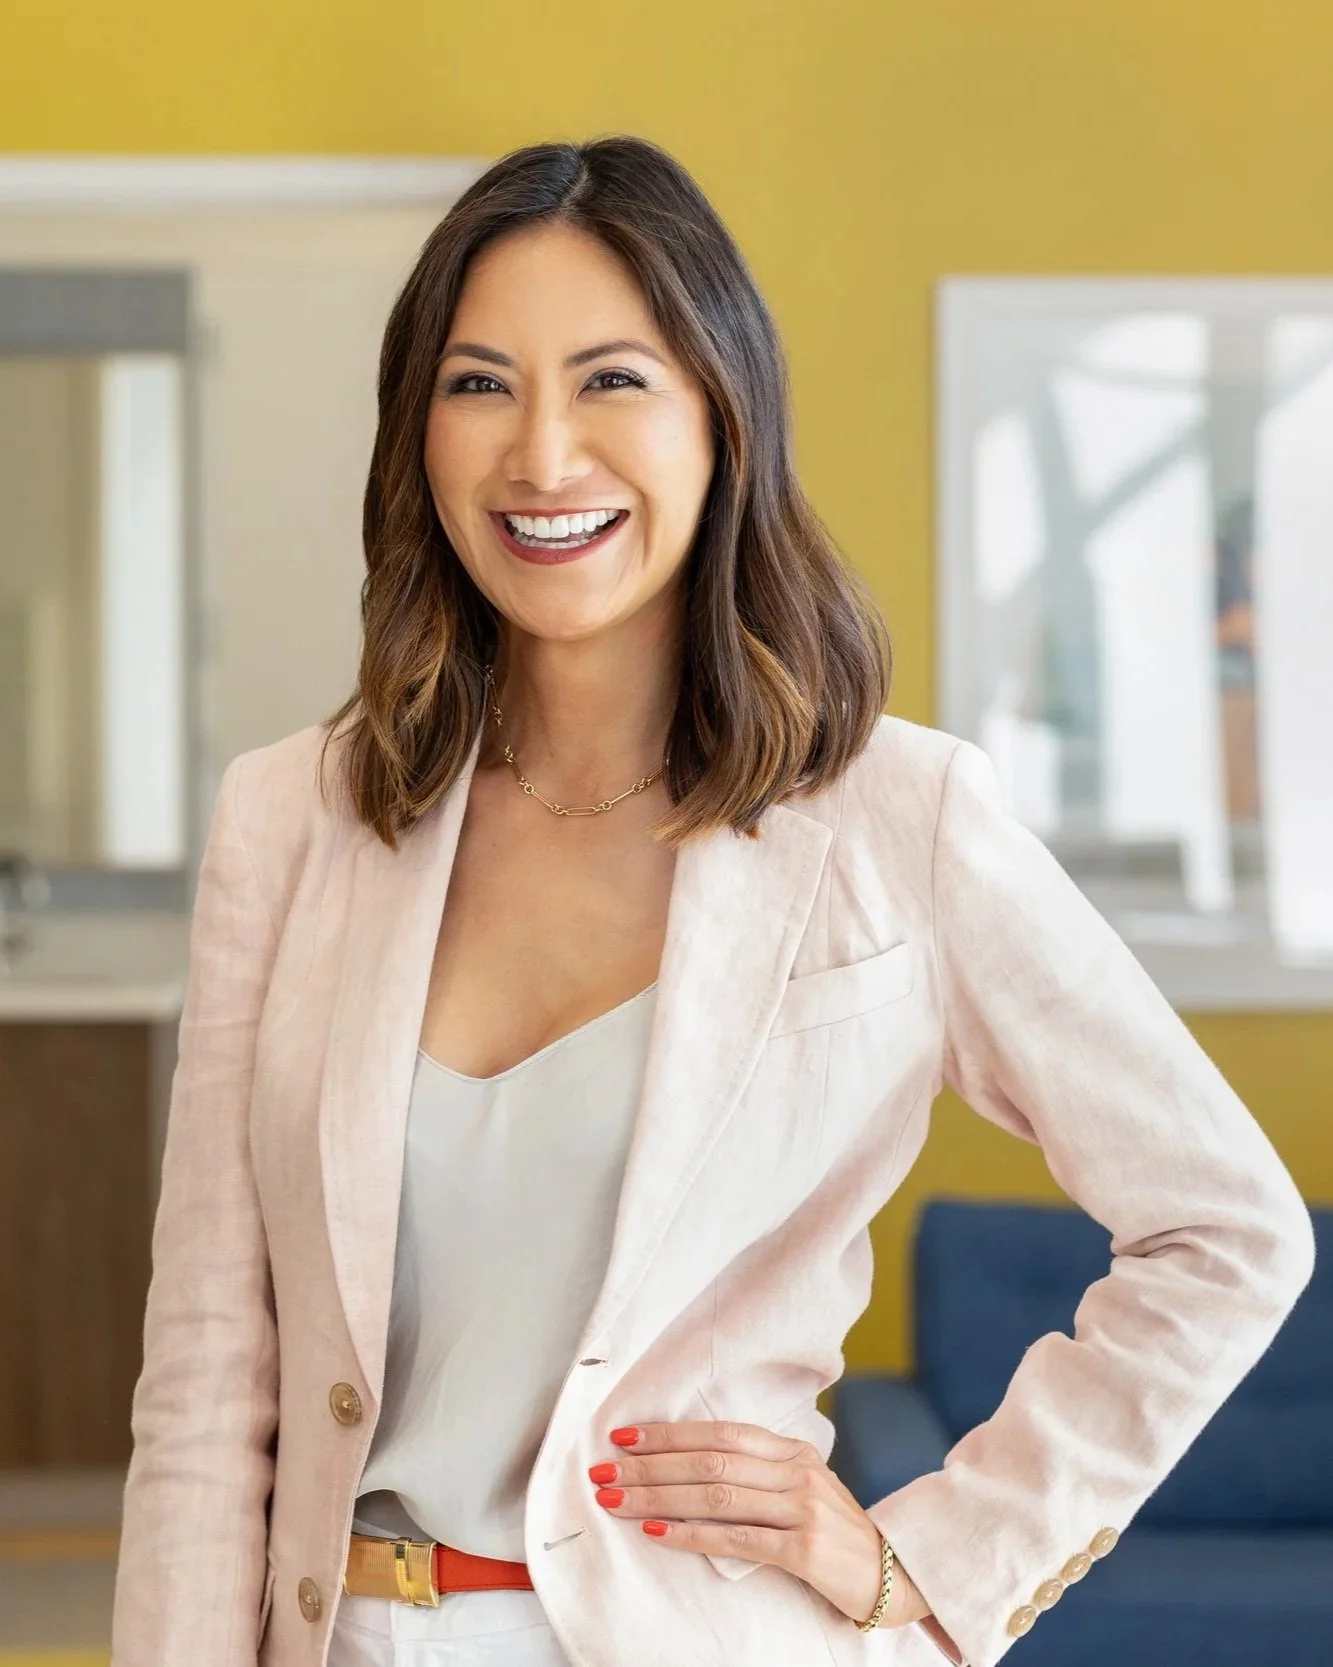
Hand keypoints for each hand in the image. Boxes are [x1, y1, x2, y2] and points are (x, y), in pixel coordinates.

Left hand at [587, 1419, 932, 1631]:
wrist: (894, 1574)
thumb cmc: (834, 1534)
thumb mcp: (801, 1490)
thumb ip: (758, 1474)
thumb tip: (689, 1465)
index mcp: (792, 1451)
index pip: (720, 1432)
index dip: (669, 1433)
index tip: (623, 1437)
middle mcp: (796, 1470)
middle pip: (710, 1459)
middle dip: (650, 1465)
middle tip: (603, 1471)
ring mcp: (802, 1507)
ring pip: (716, 1494)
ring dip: (658, 1496)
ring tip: (616, 1500)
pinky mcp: (804, 1548)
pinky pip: (735, 1537)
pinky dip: (690, 1532)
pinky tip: (656, 1529)